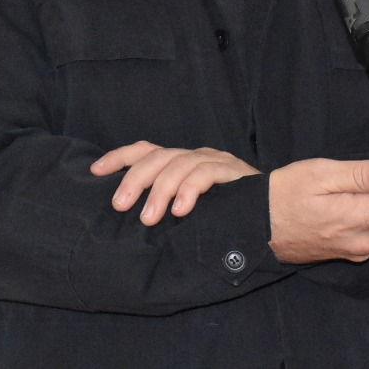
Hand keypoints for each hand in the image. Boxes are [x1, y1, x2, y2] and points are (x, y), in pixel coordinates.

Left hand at [90, 140, 260, 225]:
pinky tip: (181, 211)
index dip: (119, 157)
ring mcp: (215, 161)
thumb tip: (129, 218)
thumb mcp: (189, 211)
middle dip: (135, 180)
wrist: (273, 217)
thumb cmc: (226, 218)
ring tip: (149, 218)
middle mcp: (195, 156)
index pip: (145, 150)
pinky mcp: (233, 171)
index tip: (95, 171)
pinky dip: (190, 191)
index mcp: (181, 162)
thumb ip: (166, 207)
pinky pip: (206, 174)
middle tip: (121, 207)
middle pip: (158, 157)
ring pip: (179, 164)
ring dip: (160, 191)